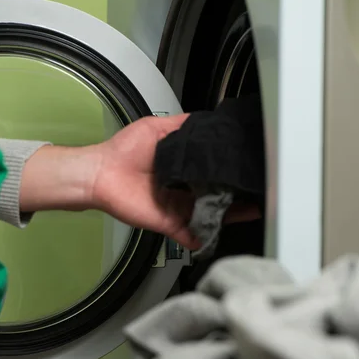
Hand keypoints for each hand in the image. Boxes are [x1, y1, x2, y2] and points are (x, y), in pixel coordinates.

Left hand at [91, 114, 260, 249]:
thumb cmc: (122, 151)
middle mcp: (182, 189)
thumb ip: (182, 125)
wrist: (100, 172)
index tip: (247, 167)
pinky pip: (190, 234)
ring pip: (209, 215)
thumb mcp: (157, 128)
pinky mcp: (168, 222)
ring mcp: (177, 207)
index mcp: (181, 169)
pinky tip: (218, 235)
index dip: (230, 171)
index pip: (212, 172)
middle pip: (216, 196)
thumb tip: (205, 119)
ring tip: (252, 209)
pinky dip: (203, 238)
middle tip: (258, 191)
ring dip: (229, 215)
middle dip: (237, 196)